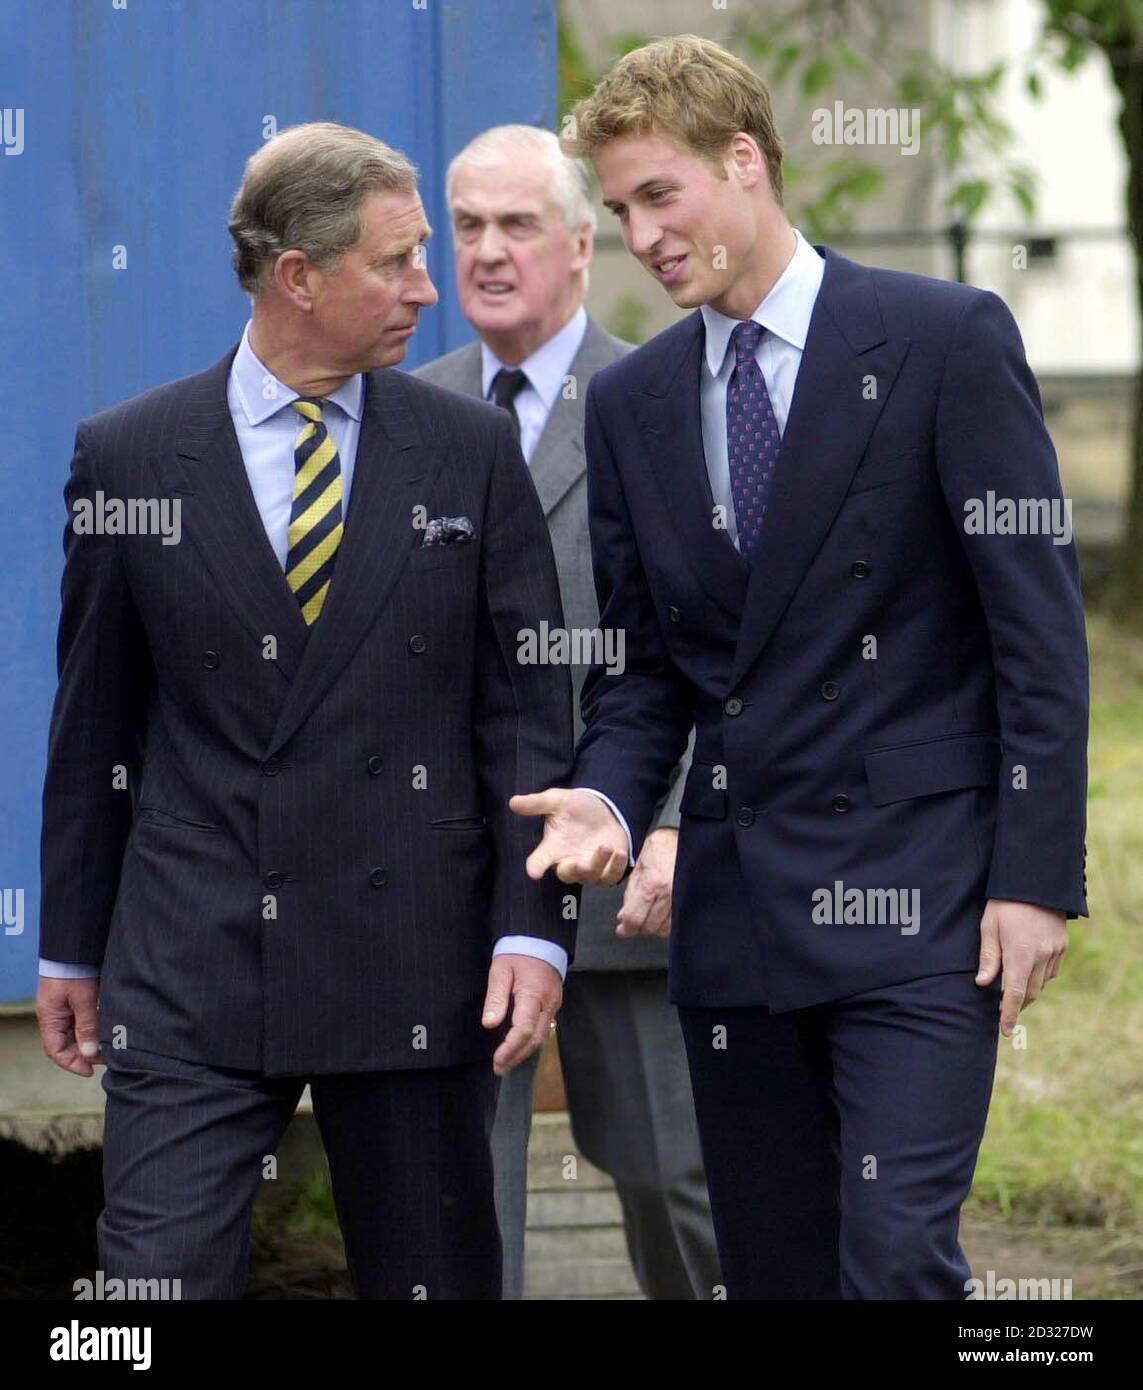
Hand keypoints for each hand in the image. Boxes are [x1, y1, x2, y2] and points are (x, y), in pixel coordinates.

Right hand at [37, 977, 101, 1075]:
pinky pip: (83, 1021)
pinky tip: (106, 1031)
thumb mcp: (83, 999)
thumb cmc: (74, 970)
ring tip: (108, 1046)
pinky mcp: (77, 1000)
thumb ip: (87, 1026)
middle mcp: (56, 1016)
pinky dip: (93, 1028)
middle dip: (84, 1054)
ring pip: (76, 1033)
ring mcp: (65, 1008)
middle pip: (67, 1044)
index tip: (90, 1071)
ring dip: (90, 1042)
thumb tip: (89, 1054)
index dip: (72, 1063)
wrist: (76, 946)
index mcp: (50, 1018)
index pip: (55, 1051)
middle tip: (106, 1057)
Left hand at [482, 953, 562, 1076]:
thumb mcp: (500, 970)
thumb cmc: (517, 954)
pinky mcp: (554, 1005)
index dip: (510, 1048)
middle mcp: (548, 1004)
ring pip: (542, 1037)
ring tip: (506, 1063)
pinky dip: (531, 1042)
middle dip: (517, 1056)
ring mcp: (554, 1005)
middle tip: (499, 1068)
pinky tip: (520, 1048)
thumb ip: (495, 998)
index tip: (497, 1061)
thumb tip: (489, 1024)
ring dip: (524, 1052)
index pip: (524, 1030)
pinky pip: (544, 1029)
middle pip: (535, 1038)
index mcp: (533, 995)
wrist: (540, 940)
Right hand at [510, 788, 628, 885]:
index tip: (533, 872)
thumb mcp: (556, 800)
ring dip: (598, 865)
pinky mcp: (608, 870)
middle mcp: (568, 862)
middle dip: (573, 870)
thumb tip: (513, 801)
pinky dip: (616, 868)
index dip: (535, 867)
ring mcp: (589, 869)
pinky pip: (610, 877)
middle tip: (580, 862)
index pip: (539, 861)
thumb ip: (536, 803)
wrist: (604, 808)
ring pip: (590, 877)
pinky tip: (619, 853)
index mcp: (552, 849)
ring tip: (606, 847)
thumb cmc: (576, 807)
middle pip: (567, 874)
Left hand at [616, 827, 677, 938]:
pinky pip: (676, 922)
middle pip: (649, 927)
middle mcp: (668, 893)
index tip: (622, 929)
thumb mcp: (637, 870)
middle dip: (637, 929)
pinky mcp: (689, 900)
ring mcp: (681, 898)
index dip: (626, 928)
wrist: (681, 838)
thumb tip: (623, 919)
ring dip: (652, 928)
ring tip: (647, 917)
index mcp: (652, 883)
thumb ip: (630, 896)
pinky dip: (666, 924)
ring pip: (664, 929)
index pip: (635, 918)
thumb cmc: (658, 850)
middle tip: (632, 923)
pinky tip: (660, 916)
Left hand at [975, 898, 1067, 1035]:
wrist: (1035, 881)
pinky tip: (1029, 971)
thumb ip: (988, 957)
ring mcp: (1055, 951)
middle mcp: (1041, 956)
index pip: (1014, 993)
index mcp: (1020, 953)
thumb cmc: (1005, 902)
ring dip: (1028, 990)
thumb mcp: (989, 926)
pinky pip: (1051, 970)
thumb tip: (983, 984)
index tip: (1006, 1031)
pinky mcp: (1062, 945)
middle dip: (1018, 1005)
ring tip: (1013, 990)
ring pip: (1042, 983)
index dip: (1009, 1014)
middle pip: (1030, 992)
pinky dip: (1040, 976)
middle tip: (1004, 1012)